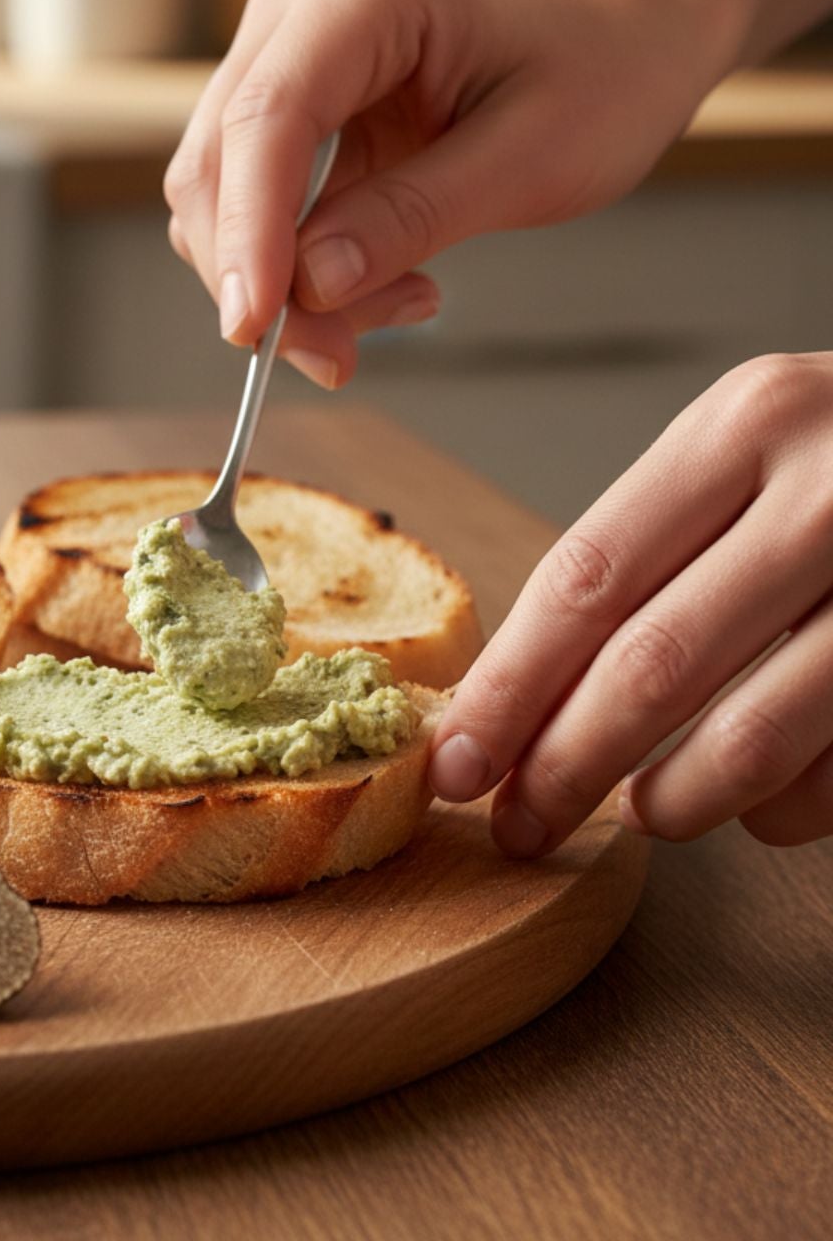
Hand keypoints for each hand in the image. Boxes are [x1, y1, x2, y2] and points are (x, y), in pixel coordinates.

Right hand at [164, 0, 728, 385]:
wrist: (619, 39)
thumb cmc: (599, 75)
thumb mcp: (533, 158)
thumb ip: (413, 215)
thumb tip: (310, 286)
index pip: (267, 118)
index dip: (249, 230)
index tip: (254, 327)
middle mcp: (296, 15)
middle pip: (219, 166)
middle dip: (261, 278)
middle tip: (342, 358)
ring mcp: (279, 63)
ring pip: (220, 202)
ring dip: (283, 285)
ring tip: (402, 304)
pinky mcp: (283, 118)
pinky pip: (252, 216)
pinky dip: (296, 274)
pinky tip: (384, 281)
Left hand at [432, 352, 832, 853]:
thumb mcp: (746, 453)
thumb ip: (646, 550)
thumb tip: (514, 694)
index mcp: (745, 426)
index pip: (586, 579)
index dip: (509, 687)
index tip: (455, 760)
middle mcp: (831, 492)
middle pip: (651, 664)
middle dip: (564, 765)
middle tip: (516, 823)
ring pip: (751, 737)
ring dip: (671, 802)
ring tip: (639, 814)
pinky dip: (778, 811)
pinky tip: (752, 805)